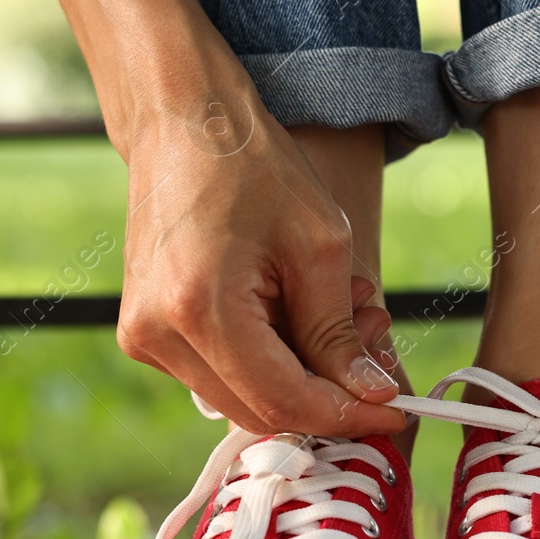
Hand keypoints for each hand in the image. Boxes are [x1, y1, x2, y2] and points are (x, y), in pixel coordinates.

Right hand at [114, 84, 405, 436]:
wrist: (182, 123)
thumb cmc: (253, 167)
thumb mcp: (319, 246)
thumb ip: (340, 333)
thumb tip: (372, 396)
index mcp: (198, 310)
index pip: (283, 400)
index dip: (347, 414)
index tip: (396, 410)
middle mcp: (156, 336)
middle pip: (261, 410)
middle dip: (328, 391)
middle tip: (373, 337)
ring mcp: (143, 338)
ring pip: (242, 399)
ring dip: (303, 374)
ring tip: (344, 312)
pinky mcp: (145, 333)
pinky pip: (220, 374)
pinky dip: (270, 358)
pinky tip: (300, 309)